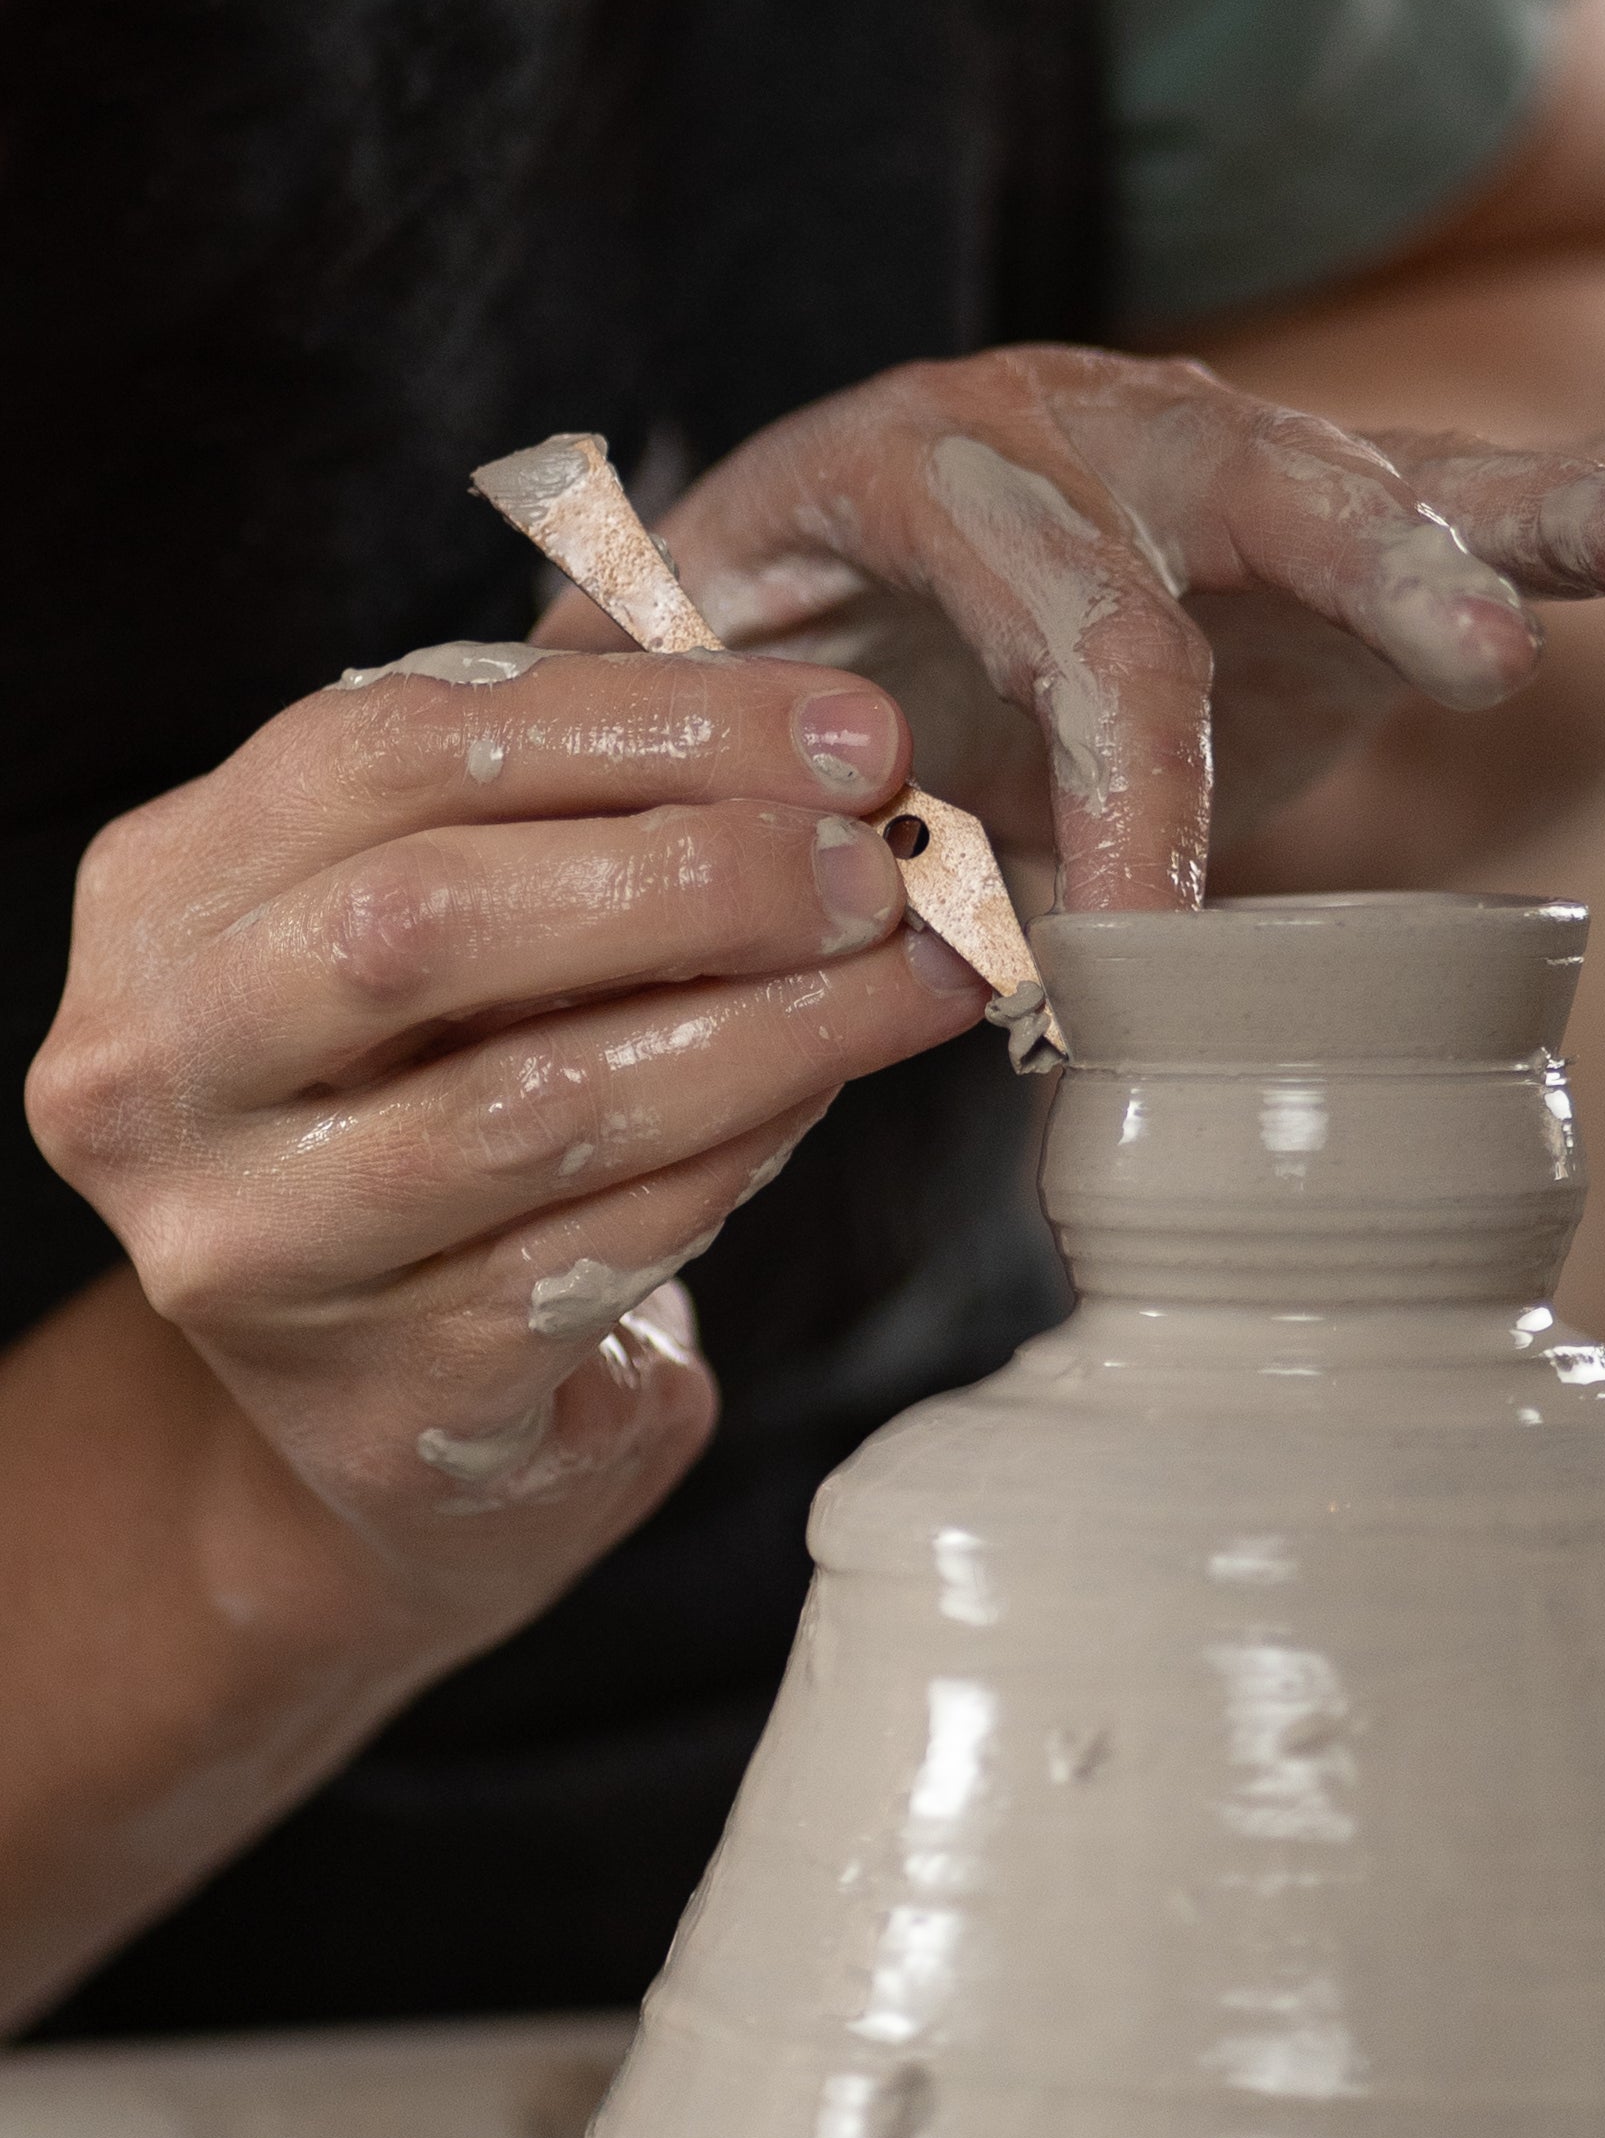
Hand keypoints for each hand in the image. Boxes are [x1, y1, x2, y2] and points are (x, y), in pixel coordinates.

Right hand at [26, 649, 991, 1687]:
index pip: (390, 747)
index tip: (850, 738)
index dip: (645, 725)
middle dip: (701, 878)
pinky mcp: (385, 1393)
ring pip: (539, 1102)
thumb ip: (575, 826)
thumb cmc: (437, 1114)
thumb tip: (825, 758)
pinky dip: (743, 1151)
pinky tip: (825, 1094)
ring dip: (768, 1028)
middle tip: (878, 871)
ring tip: (912, 979)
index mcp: (166, 899)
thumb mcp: (454, 942)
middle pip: (429, 920)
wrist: (390, 1412)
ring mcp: (257, 1250)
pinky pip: (605, 1245)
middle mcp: (159, 1073)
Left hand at [543, 347, 1604, 908]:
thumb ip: (733, 794)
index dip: (1117, 775)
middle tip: (1474, 672)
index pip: (1059, 611)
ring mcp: (1232, 464)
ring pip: (1411, 471)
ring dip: (1568, 505)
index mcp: (920, 465)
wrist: (835, 576)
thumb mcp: (705, 714)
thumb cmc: (771, 667)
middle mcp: (1095, 428)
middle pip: (1254, 484)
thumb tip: (796, 942)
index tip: (1141, 946)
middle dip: (1371, 576)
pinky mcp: (1339, 520)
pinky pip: (1500, 481)